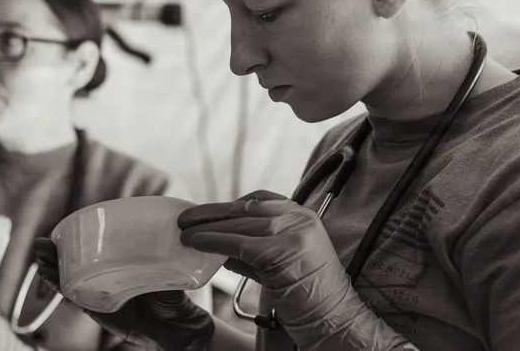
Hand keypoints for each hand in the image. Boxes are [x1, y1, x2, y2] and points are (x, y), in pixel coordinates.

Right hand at [32, 238, 212, 350]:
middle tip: (42, 242)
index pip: (90, 252)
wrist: (177, 324)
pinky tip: (47, 275)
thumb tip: (170, 219)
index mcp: (116, 267)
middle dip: (55, 253)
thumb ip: (161, 247)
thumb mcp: (164, 264)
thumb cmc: (171, 294)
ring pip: (67, 279)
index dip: (72, 241)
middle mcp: (103, 280)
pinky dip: (60, 286)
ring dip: (50, 268)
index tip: (60, 229)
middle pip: (72, 264)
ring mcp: (98, 295)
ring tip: (39, 255)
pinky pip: (75, 297)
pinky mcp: (97, 310)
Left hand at [178, 190, 380, 348]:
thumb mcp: (280, 263)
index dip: (230, 205)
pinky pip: (238, 242)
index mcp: (303, 216)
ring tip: (185, 233)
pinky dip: (213, 241)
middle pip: (246, 208)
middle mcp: (300, 218)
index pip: (260, 200)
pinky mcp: (281, 250)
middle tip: (186, 218)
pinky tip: (197, 243)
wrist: (334, 319)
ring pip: (240, 223)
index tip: (209, 212)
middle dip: (212, 213)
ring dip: (207, 228)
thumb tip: (218, 242)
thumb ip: (253, 249)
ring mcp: (293, 232)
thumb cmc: (307, 297)